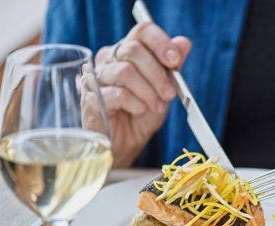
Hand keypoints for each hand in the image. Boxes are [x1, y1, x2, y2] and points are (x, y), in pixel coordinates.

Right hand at [82, 22, 191, 166]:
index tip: (175, 61)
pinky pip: (117, 94)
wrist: (127, 144)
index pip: (142, 31)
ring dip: (148, 92)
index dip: (160, 43)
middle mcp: (108, 59)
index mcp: (127, 51)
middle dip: (158, 74)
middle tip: (169, 94)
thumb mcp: (163, 90)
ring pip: (125, 72)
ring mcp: (96, 78)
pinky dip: (135, 104)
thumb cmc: (142, 115)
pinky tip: (139, 111)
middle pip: (133, 50)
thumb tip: (183, 43)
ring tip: (155, 106)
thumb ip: (171, 67)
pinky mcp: (91, 98)